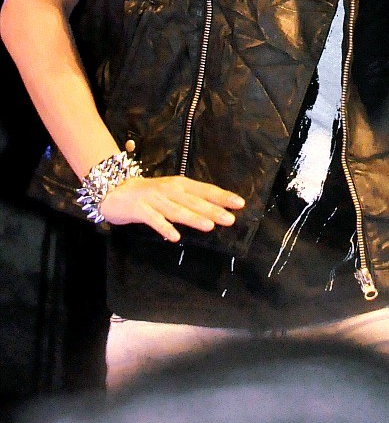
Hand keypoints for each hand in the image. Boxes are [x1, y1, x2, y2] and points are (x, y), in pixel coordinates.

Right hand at [99, 174, 244, 241]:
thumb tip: (214, 211)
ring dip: (194, 218)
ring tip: (209, 226)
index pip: (205, 190)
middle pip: (194, 201)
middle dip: (213, 210)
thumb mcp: (171, 192)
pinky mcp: (139, 209)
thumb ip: (189, 200)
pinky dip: (164, 227)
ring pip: (177, 210)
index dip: (222, 196)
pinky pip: (153, 220)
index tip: (240, 203)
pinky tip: (174, 237)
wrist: (114, 190)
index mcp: (180, 184)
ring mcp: (154, 199)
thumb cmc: (148, 194)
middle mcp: (169, 190)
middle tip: (231, 219)